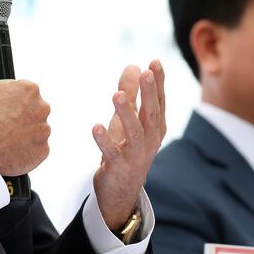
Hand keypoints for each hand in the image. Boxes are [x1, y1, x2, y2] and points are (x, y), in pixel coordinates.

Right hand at [0, 79, 50, 175]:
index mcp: (29, 90)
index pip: (26, 90)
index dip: (16, 97)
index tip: (7, 104)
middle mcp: (42, 108)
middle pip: (36, 109)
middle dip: (26, 114)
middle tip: (9, 122)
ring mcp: (44, 131)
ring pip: (37, 131)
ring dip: (27, 133)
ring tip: (10, 139)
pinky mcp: (43, 151)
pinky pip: (36, 149)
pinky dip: (26, 150)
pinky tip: (13, 151)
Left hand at [92, 60, 166, 230]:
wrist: (121, 191)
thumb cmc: (126, 149)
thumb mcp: (128, 119)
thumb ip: (131, 94)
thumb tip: (133, 66)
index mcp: (155, 127)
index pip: (158, 101)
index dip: (158, 82)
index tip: (154, 62)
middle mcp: (150, 140)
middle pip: (152, 114)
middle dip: (149, 93)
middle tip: (145, 73)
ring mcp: (136, 155)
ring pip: (135, 133)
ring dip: (127, 113)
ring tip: (117, 95)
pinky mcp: (119, 167)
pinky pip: (112, 152)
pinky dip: (104, 140)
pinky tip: (95, 127)